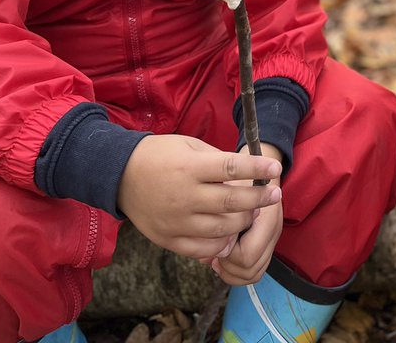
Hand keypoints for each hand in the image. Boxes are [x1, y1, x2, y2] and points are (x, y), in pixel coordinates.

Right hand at [117, 134, 281, 259]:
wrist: (121, 176)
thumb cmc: (160, 155)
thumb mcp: (189, 146)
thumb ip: (217, 160)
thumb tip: (245, 173)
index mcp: (190, 167)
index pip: (231, 168)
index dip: (256, 169)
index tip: (275, 168)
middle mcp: (184, 196)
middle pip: (230, 203)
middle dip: (258, 199)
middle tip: (275, 194)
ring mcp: (176, 221)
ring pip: (221, 229)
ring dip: (243, 222)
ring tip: (254, 213)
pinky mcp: (169, 239)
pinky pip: (203, 249)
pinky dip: (222, 243)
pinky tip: (232, 234)